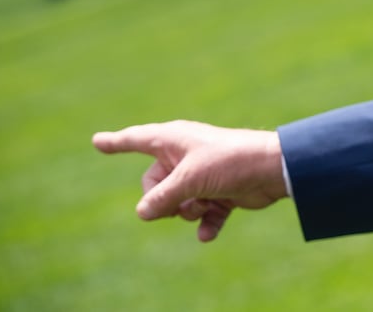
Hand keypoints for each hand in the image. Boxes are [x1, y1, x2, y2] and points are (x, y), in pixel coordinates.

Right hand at [93, 120, 288, 242]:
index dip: (116, 142)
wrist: (275, 170)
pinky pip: (202, 215)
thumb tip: (142, 213)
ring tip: (204, 205)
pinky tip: (208, 233)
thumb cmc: (231, 162)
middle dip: (163, 201)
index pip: (136, 140)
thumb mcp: (190, 179)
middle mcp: (186, 155)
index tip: (96, 140)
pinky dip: (206, 223)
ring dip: (187, 211)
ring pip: (176, 203)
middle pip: (153, 185)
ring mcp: (203, 175)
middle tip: (182, 202)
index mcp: (174, 140)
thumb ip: (161, 197)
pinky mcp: (221, 193)